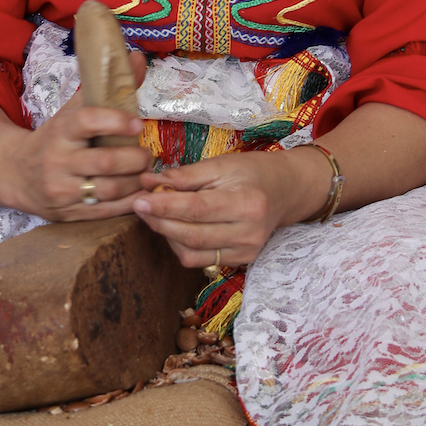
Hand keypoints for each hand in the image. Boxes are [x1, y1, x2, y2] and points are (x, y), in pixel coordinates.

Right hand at [0, 54, 149, 219]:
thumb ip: (105, 88)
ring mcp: (61, 190)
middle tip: (147, 154)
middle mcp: (58, 161)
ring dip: (136, 181)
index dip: (116, 121)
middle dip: (135, 158)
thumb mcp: (73, 112)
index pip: (88, 121)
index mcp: (60, 131)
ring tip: (144, 173)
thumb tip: (136, 58)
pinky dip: (128, 202)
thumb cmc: (54, 138)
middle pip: (105, 162)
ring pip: (109, 190)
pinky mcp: (67, 213)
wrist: (14, 173)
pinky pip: (106, 212)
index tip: (137, 123)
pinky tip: (137, 192)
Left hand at [130, 146, 329, 267]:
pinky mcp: (241, 261)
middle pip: (190, 235)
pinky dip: (181, 245)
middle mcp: (248, 233)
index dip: (164, 206)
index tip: (139, 199)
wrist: (286, 191)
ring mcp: (246, 251)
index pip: (196, 210)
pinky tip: (175, 227)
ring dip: (167, 234)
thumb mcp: (221, 165)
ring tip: (157, 213)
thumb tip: (148, 182)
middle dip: (159, 221)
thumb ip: (184, 176)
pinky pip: (200, 260)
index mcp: (247, 203)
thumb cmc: (253, 172)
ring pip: (191, 253)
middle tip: (139, 204)